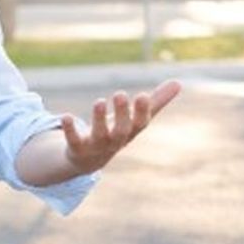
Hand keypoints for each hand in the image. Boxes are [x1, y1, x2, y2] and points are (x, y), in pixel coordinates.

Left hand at [61, 79, 181, 173]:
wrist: (89, 161)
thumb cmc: (116, 133)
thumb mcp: (135, 119)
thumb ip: (155, 102)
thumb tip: (178, 83)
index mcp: (130, 132)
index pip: (140, 123)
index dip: (141, 111)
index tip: (142, 95)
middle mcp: (115, 141)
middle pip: (121, 130)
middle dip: (121, 114)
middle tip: (119, 94)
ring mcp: (96, 146)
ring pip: (99, 134)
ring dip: (98, 119)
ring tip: (98, 102)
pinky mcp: (77, 148)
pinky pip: (73, 139)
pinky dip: (70, 129)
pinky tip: (65, 116)